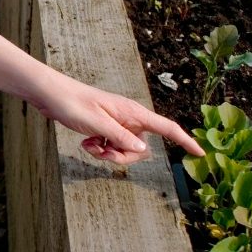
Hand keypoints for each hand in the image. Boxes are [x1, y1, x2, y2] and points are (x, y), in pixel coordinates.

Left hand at [34, 74, 204, 164]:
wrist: (50, 95)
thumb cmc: (72, 103)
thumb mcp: (97, 124)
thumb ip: (121, 138)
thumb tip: (144, 150)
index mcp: (133, 112)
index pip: (166, 127)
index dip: (185, 140)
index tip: (201, 153)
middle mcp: (128, 118)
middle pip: (141, 148)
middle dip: (123, 157)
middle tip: (102, 152)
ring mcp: (117, 124)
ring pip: (125, 151)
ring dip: (108, 154)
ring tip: (89, 145)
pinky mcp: (105, 129)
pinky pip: (111, 148)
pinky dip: (99, 150)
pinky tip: (85, 143)